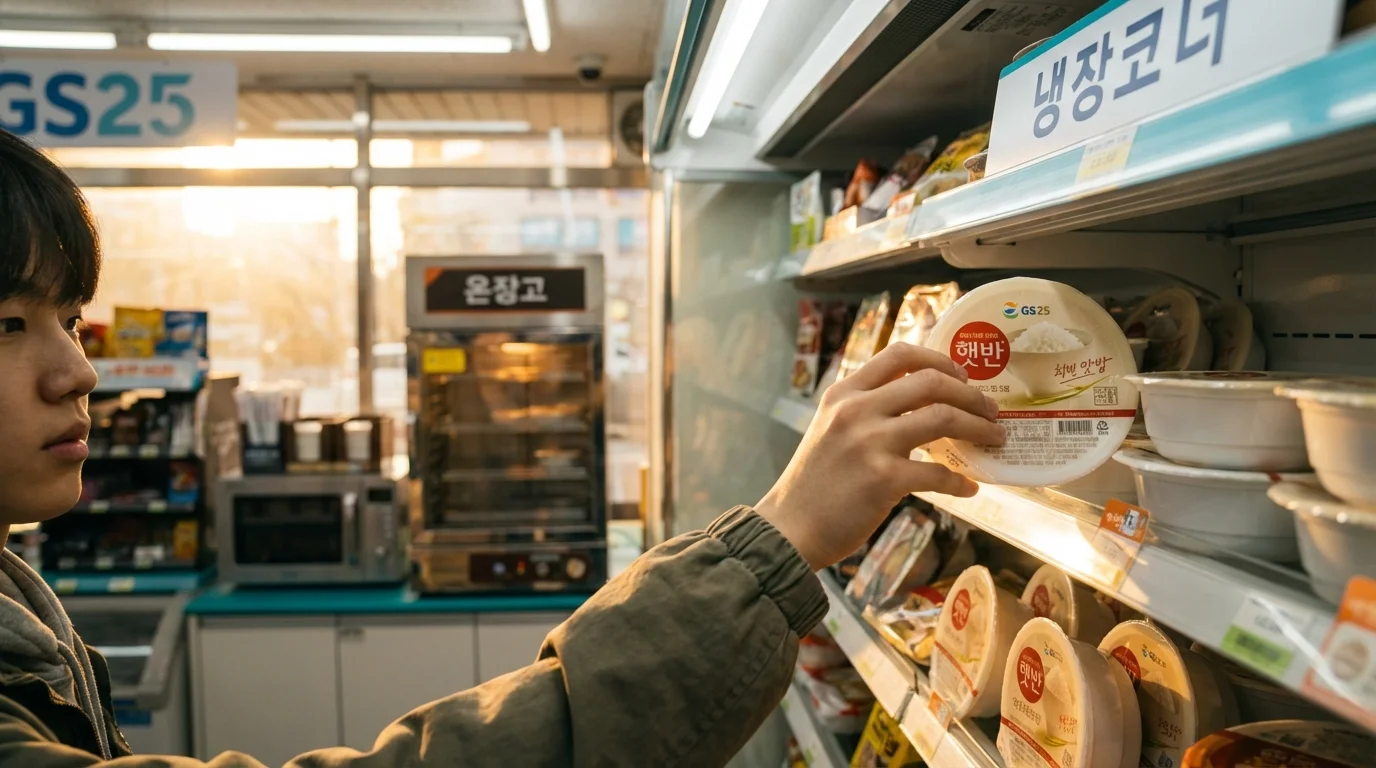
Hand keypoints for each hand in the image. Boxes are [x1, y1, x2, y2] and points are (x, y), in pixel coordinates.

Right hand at [754, 343, 1004, 570]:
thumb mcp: (829, 428)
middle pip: (931, 382)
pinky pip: (938, 474)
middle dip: (971, 394)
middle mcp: (856, 410)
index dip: (940, 360)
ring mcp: (870, 443)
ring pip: (943, 418)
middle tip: (989, 409)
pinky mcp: (883, 480)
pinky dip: (960, 482)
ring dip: (978, 428)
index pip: (900, 355)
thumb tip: (919, 404)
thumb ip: (865, 410)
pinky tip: (968, 488)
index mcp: (844, 393)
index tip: (961, 376)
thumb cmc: (814, 483)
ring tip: (993, 438)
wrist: (790, 528)